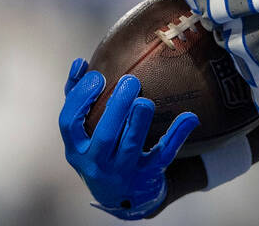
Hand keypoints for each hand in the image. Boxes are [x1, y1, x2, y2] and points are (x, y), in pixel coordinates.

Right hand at [59, 58, 198, 219]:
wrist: (120, 196)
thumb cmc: (97, 150)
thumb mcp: (81, 131)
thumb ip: (76, 97)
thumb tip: (80, 63)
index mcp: (76, 148)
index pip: (69, 124)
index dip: (80, 99)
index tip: (97, 77)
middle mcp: (96, 163)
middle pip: (104, 136)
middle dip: (117, 108)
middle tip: (130, 80)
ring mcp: (122, 171)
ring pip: (131, 147)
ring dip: (139, 121)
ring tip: (145, 100)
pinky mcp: (147, 175)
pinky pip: (163, 155)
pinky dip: (177, 135)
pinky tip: (189, 116)